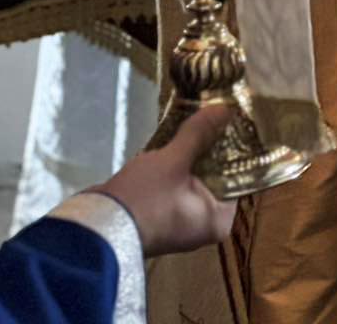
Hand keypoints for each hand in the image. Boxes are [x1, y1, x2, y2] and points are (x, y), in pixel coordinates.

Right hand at [96, 105, 236, 256]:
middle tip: (214, 111)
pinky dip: (174, 163)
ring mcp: (181, 220)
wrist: (97, 227)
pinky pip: (175, 183)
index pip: (239, 176)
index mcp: (218, 219)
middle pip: (216, 174)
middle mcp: (204, 223)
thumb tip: (227, 109)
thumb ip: (200, 134)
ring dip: (191, 151)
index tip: (233, 117)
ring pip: (194, 176)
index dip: (236, 146)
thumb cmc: (145, 198)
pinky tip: (172, 137)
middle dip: (210, 145)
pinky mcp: (160, 214)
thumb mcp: (174, 160)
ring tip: (195, 116)